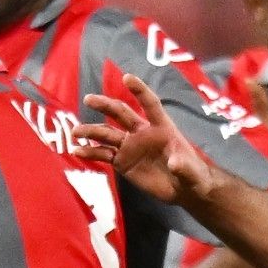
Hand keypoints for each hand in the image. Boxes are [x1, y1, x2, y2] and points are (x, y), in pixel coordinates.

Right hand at [74, 75, 218, 203]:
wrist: (183, 189)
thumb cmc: (192, 174)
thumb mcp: (191, 171)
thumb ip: (183, 166)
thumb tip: (175, 163)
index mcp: (161, 127)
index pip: (150, 104)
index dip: (139, 91)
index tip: (126, 77)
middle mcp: (142, 132)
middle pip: (121, 113)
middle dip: (105, 105)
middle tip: (89, 99)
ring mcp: (130, 146)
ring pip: (107, 134)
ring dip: (91, 131)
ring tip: (75, 132)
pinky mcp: (122, 161)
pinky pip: (103, 154)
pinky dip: (90, 153)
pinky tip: (76, 152)